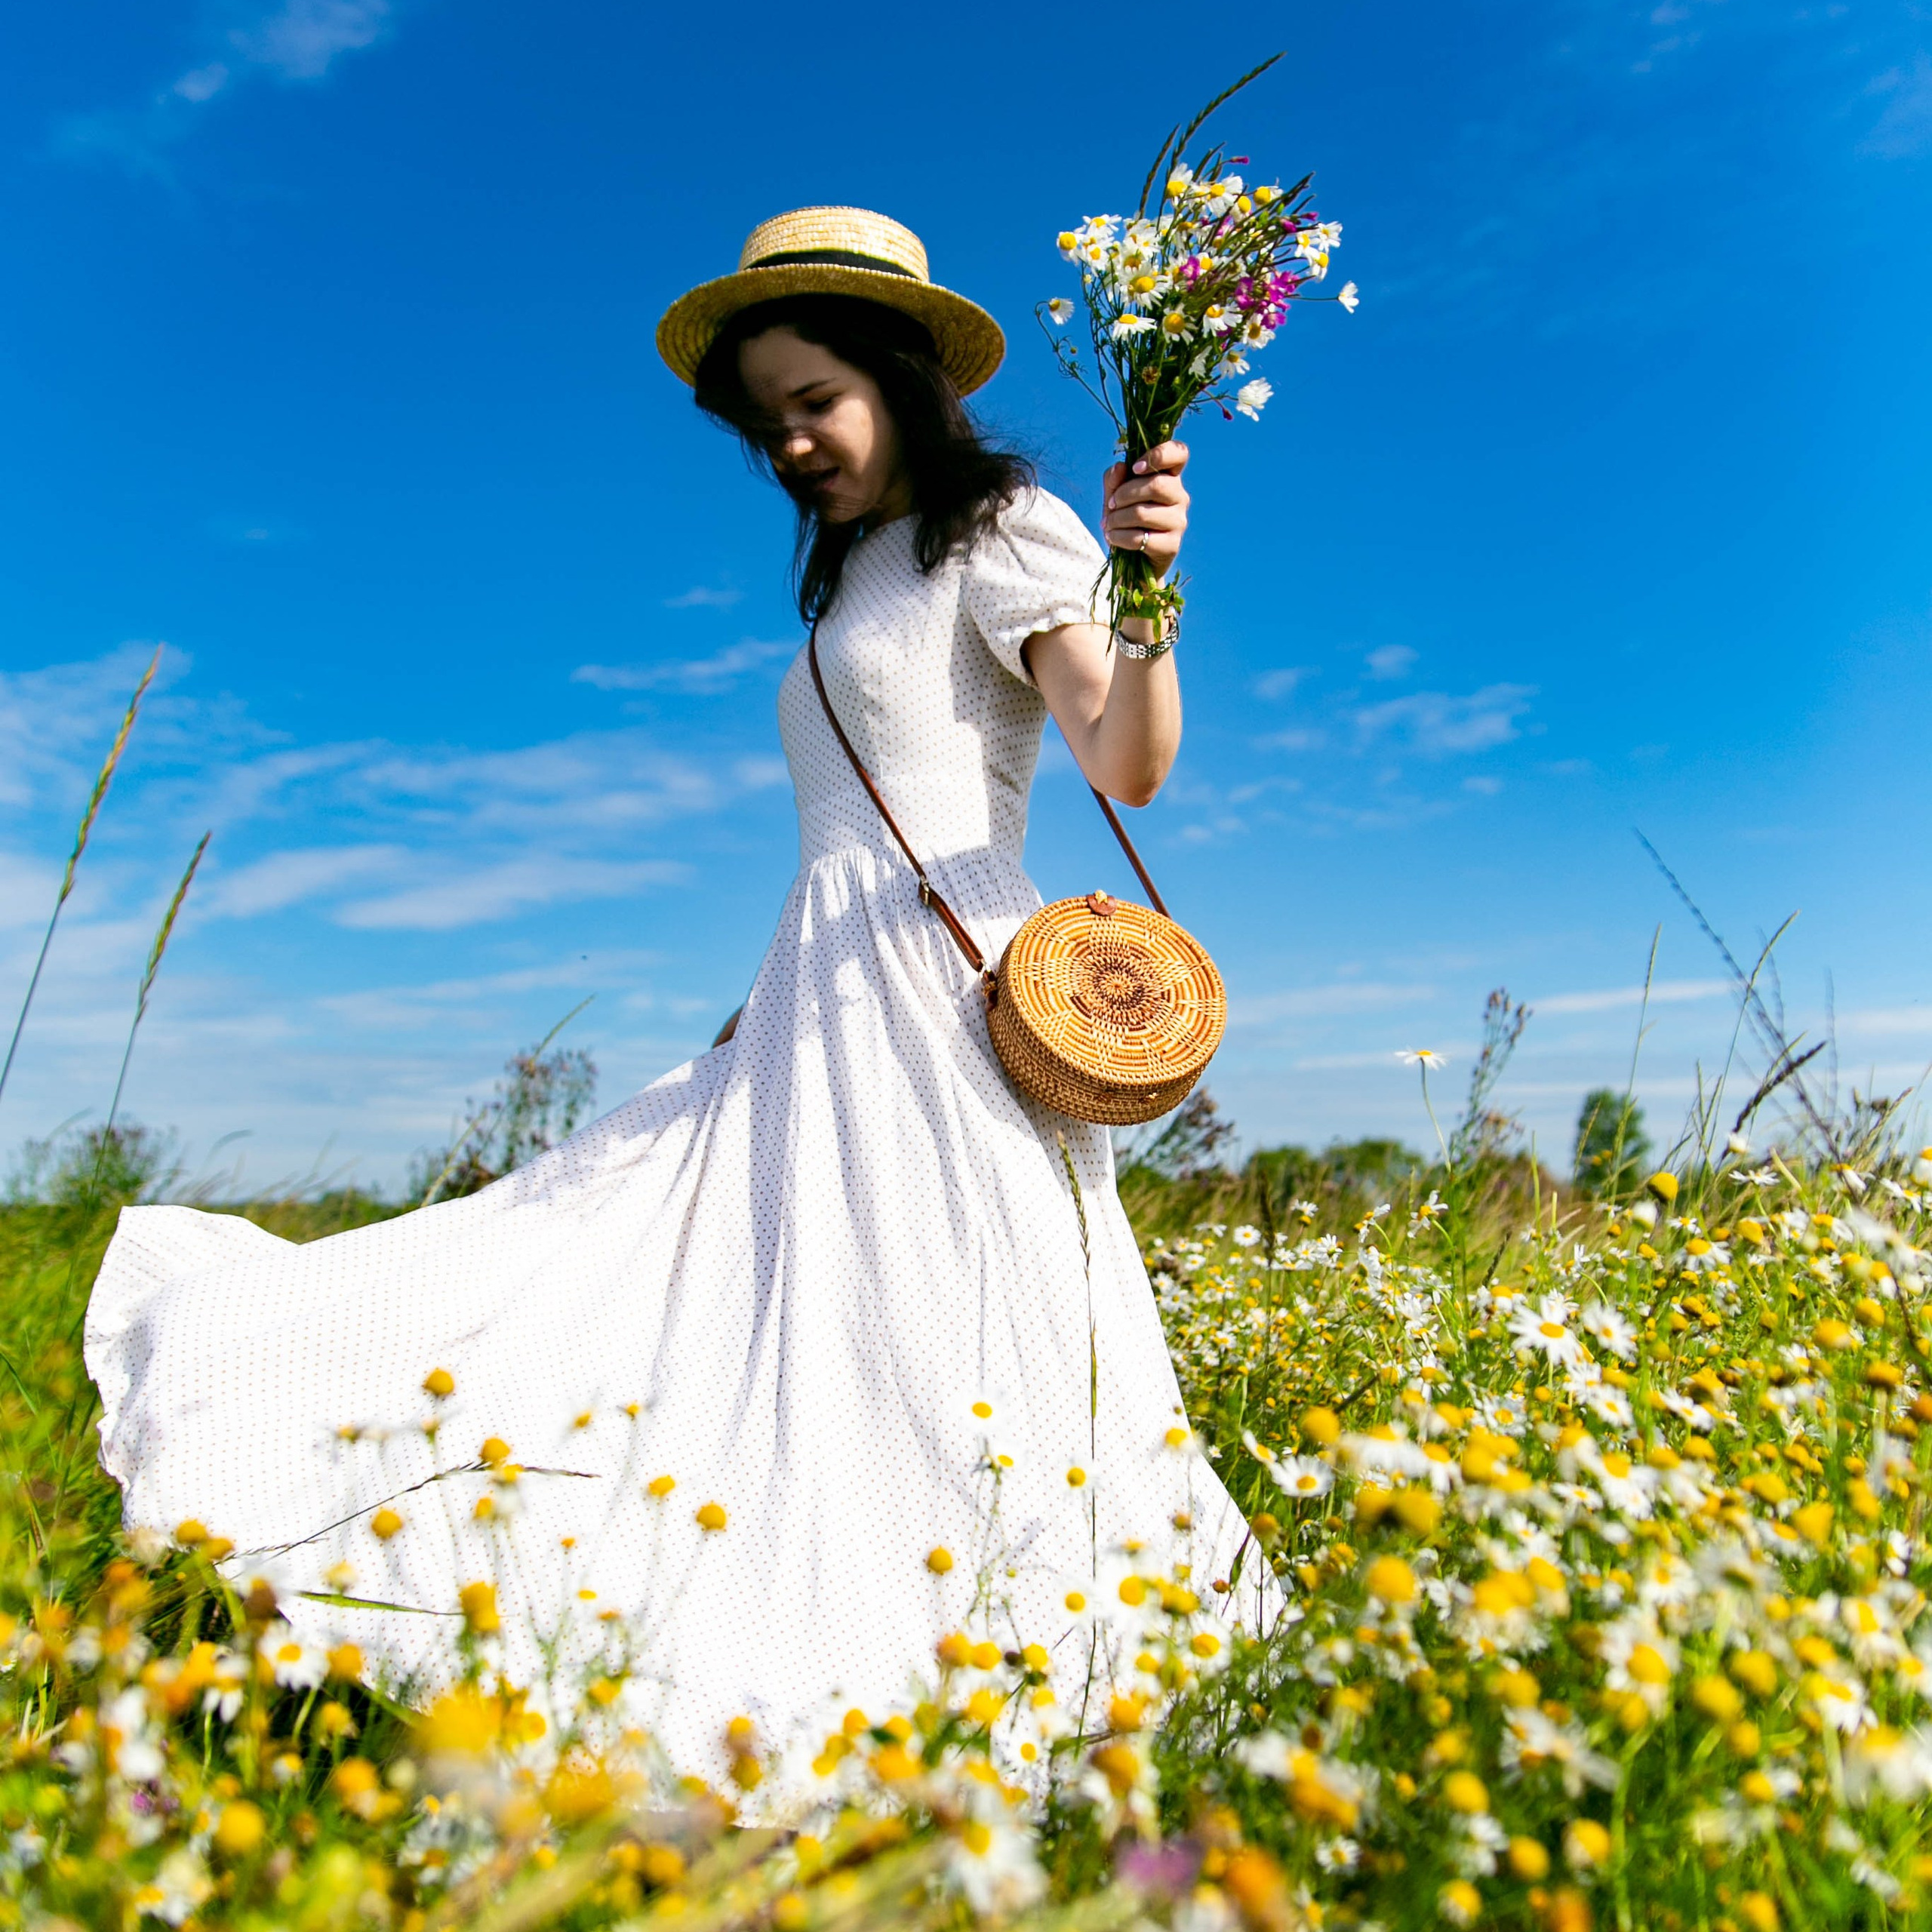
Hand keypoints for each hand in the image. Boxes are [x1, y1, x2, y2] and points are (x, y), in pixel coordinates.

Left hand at [1102, 440, 1189, 579]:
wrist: (1131, 563)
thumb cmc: (1125, 522)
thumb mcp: (1114, 497)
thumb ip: (1114, 480)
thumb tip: (1120, 467)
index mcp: (1169, 477)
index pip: (1180, 453)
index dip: (1160, 454)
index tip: (1136, 467)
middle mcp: (1180, 497)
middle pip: (1157, 485)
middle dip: (1124, 494)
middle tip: (1111, 505)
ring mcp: (1179, 521)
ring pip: (1144, 512)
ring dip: (1117, 518)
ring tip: (1108, 525)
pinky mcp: (1172, 545)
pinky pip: (1141, 537)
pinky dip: (1119, 537)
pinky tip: (1113, 538)